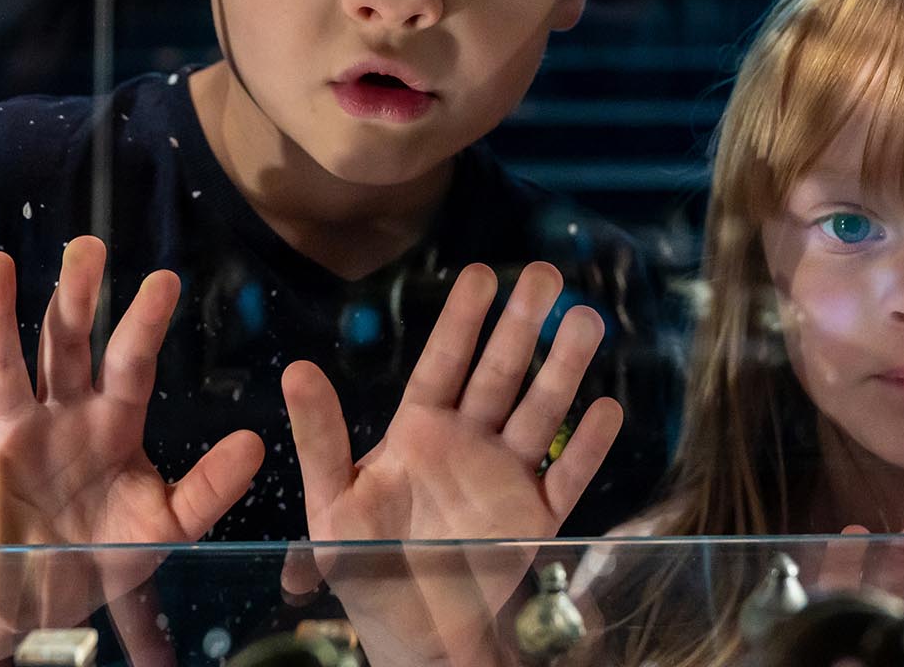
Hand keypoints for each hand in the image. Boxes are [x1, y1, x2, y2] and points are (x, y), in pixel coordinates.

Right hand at [0, 237, 263, 631]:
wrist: (47, 601)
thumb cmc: (110, 553)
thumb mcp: (169, 525)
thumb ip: (209, 488)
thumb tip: (256, 445)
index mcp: (113, 423)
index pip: (131, 363)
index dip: (144, 323)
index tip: (165, 279)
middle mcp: (62, 417)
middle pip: (66, 347)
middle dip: (74, 297)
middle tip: (86, 246)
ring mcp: (13, 437)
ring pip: (5, 369)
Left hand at [281, 262, 623, 663]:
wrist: (412, 634)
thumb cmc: (364, 567)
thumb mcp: (330, 502)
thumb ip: (320, 437)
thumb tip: (295, 370)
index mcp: (419, 432)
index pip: (444, 363)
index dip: (462, 320)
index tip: (481, 273)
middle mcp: (468, 443)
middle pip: (500, 374)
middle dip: (523, 324)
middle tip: (545, 273)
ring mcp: (506, 477)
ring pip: (541, 413)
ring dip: (563, 369)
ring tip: (586, 321)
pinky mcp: (535, 518)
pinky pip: (567, 477)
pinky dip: (588, 446)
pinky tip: (607, 410)